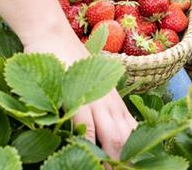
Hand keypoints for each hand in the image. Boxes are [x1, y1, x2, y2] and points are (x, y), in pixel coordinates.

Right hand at [23, 37, 136, 159]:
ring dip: (114, 158)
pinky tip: (90, 155)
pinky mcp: (77, 95)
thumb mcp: (90, 86)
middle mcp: (111, 103)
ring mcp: (96, 99)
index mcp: (115, 103)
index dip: (137, 151)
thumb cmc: (68, 63)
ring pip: (113, 134)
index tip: (138, 164)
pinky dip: (90, 142)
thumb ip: (98, 108)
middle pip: (127, 138)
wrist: (53, 36)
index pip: (134, 132)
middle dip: (128, 159)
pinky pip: (87, 124)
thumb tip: (100, 135)